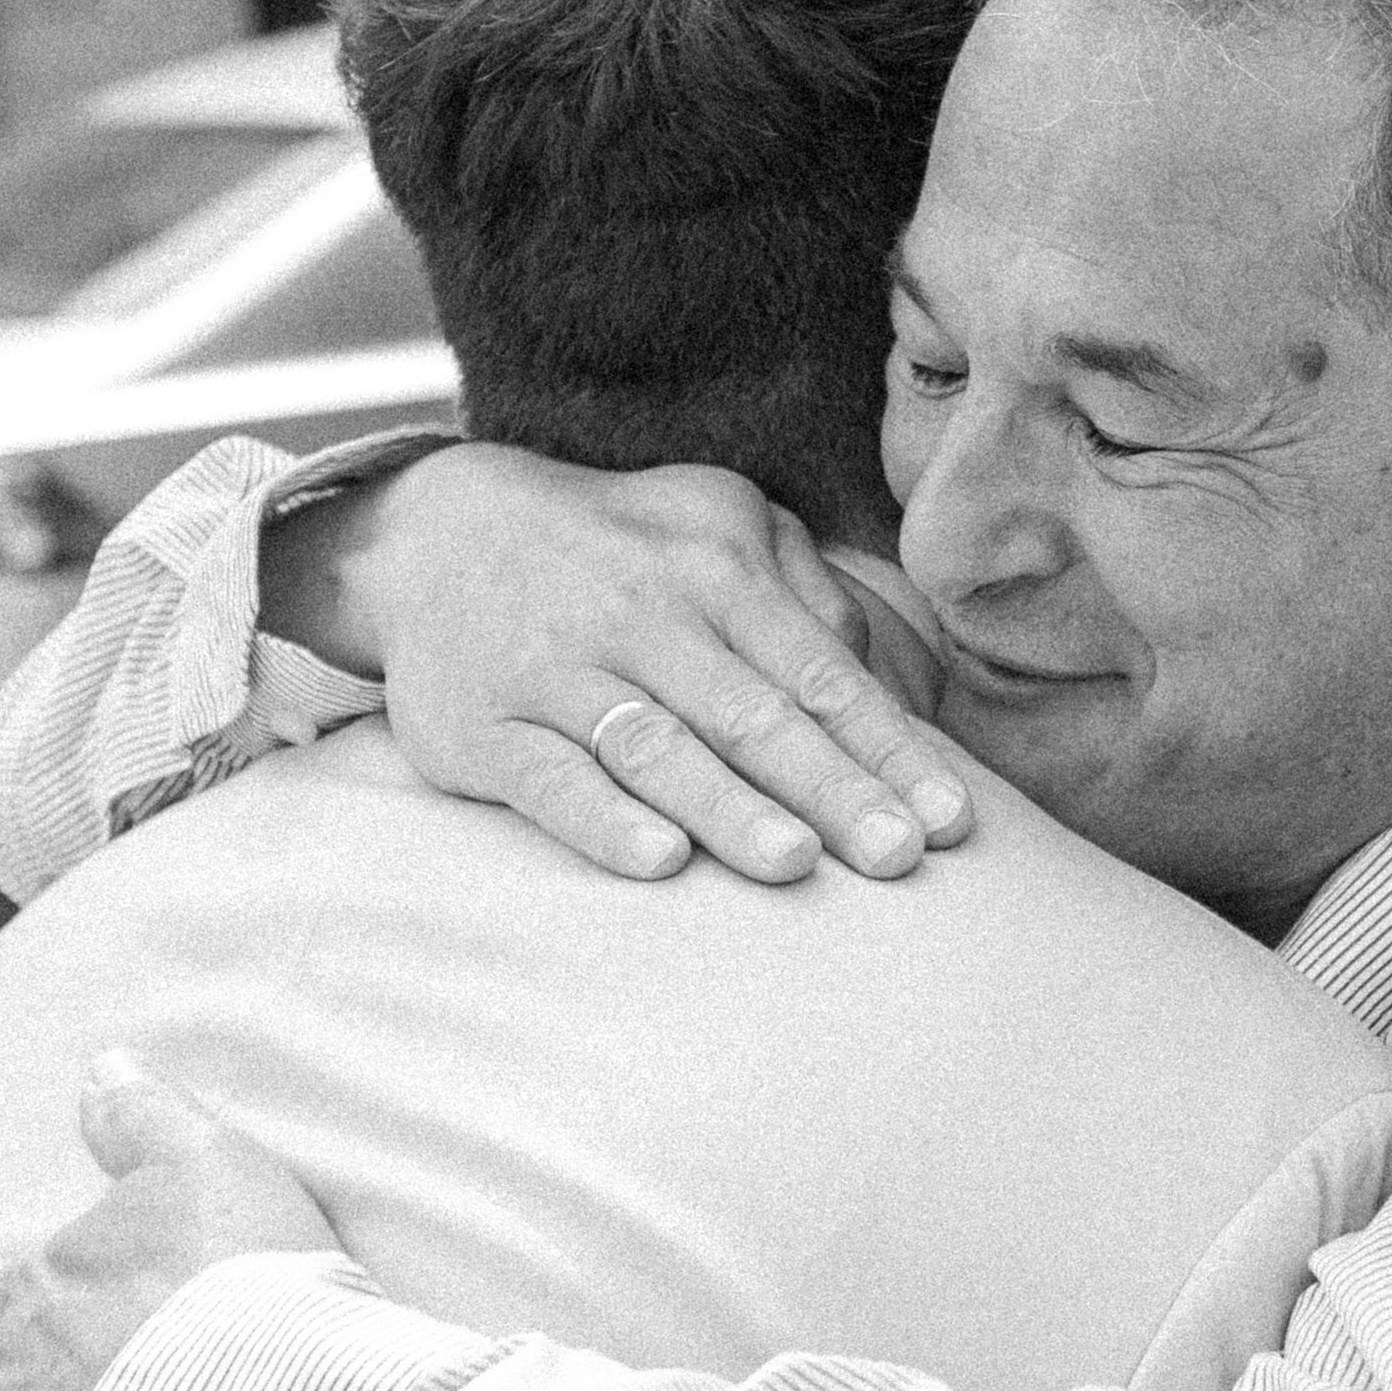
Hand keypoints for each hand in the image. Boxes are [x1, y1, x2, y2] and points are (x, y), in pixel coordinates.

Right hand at [314, 446, 978, 886]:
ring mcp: (558, 668)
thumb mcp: (720, 525)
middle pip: (753, 715)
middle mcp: (642, 612)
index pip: (821, 674)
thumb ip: (807, 592)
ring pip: (657, 747)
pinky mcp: (483, 724)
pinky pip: (550, 778)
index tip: (951, 821)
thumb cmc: (621, 550)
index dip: (888, 751)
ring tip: (796, 865)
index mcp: (716, 565)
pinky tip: (660, 863)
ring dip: (729, 808)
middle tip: (899, 858)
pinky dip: (604, 821)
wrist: (440, 531)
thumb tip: (882, 677)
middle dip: (832, 790)